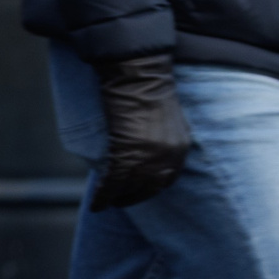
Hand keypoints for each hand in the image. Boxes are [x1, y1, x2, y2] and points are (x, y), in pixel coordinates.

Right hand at [89, 54, 192, 209]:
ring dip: (118, 198)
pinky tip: (96, 204)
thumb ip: (161, 134)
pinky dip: (103, 195)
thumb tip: (147, 141)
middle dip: (136, 196)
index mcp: (181, 148)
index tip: (142, 189)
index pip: (169, 177)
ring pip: (131, 188)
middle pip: (153, 187)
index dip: (154, 186)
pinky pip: (114, 182)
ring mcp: (149, 158)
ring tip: (107, 203)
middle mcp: (169, 157)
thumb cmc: (148, 86)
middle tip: (122, 201)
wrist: (138, 75)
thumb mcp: (164, 115)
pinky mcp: (127, 154)